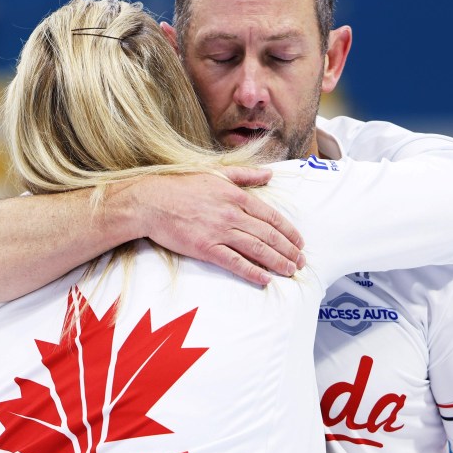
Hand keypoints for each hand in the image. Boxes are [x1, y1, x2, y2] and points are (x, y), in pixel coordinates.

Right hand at [131, 168, 304, 285]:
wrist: (151, 201)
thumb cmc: (182, 186)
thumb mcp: (217, 173)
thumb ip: (246, 175)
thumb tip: (269, 174)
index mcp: (237, 196)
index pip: (272, 217)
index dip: (289, 231)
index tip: (299, 242)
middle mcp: (232, 214)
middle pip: (269, 235)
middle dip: (289, 250)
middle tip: (300, 261)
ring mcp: (219, 232)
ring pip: (256, 249)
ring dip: (277, 261)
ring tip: (290, 271)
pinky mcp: (206, 248)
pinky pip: (234, 262)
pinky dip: (252, 271)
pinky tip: (265, 278)